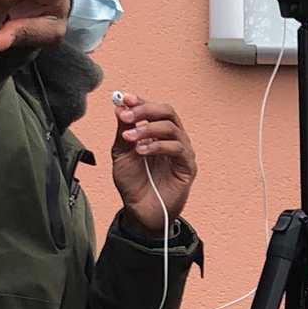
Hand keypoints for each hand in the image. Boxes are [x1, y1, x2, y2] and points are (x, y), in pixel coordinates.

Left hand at [111, 93, 196, 233]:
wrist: (139, 210)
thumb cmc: (133, 182)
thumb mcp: (120, 153)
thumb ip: (122, 130)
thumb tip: (120, 107)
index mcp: (156, 131)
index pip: (153, 108)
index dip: (140, 101)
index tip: (124, 98)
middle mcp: (172, 137)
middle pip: (167, 111)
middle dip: (145, 110)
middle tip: (126, 117)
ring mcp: (182, 151)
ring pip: (171, 128)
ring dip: (148, 129)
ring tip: (130, 139)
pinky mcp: (187, 166)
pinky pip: (178, 148)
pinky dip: (158, 146)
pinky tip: (141, 152)